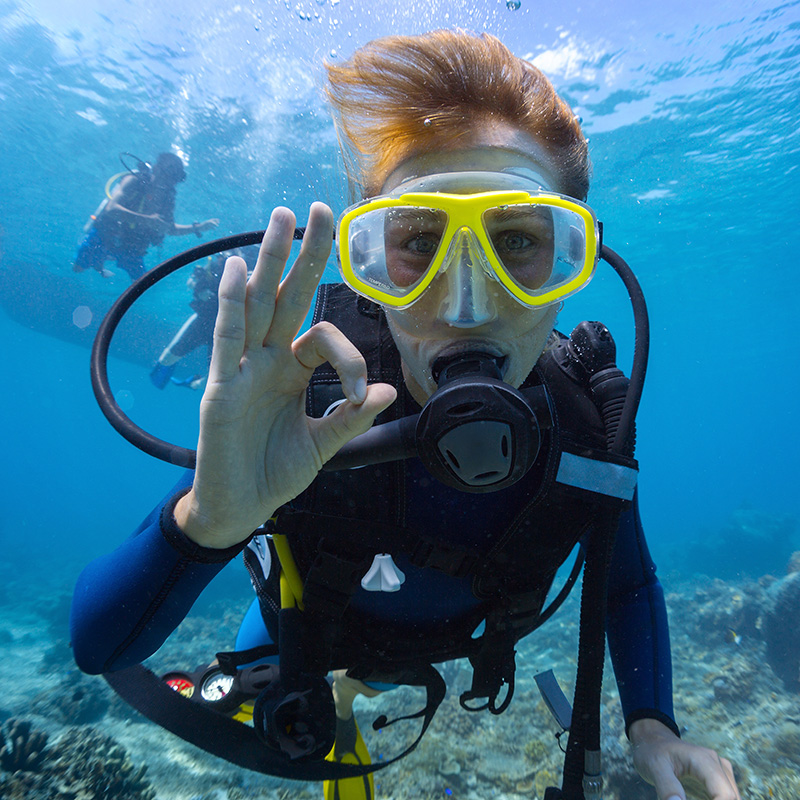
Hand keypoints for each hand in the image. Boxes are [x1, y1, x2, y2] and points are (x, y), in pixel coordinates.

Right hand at [174, 203, 396, 547]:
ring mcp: (240, 370)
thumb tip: (389, 392)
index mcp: (292, 371)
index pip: (323, 338)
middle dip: (303, 253)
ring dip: (268, 262)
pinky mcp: (219, 388)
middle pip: (288, 297)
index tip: (361, 395)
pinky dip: (230, 306)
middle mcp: (267, 361)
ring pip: (256, 305)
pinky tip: (237, 270)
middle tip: (319, 207)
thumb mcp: (324, 444)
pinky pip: (225, 340)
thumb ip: (351, 417)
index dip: (349, 358)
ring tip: (281, 218)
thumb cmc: (275, 473)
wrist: (241, 507)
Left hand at [630, 719, 740, 799]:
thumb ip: (667, 788)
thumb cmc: (653, 752)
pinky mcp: (719, 782)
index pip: (725, 794)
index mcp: (704, 760)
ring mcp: (721, 773)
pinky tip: (694, 799)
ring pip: (732, 798)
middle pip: (731, 798)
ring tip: (688, 798)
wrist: (653, 741)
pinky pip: (725, 798)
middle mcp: (718, 765)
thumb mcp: (654, 767)